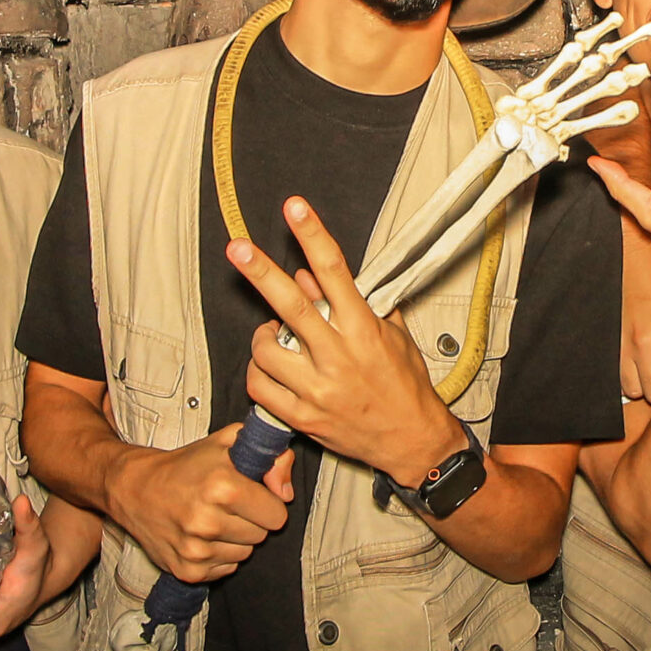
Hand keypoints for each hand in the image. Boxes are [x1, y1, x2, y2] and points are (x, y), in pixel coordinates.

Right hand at [104, 424, 294, 583]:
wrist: (134, 488)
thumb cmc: (184, 466)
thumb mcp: (229, 443)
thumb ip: (271, 456)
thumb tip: (286, 492)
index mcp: (222, 486)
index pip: (277, 515)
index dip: (267, 503)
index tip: (250, 494)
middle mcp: (207, 521)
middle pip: (262, 536)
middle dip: (251, 520)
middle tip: (227, 505)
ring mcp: (195, 550)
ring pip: (245, 554)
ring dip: (235, 539)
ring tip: (213, 518)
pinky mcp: (186, 571)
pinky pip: (226, 569)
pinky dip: (218, 555)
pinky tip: (201, 536)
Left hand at [232, 199, 464, 487]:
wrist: (412, 441)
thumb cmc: (404, 383)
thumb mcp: (389, 334)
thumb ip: (351, 302)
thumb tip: (309, 275)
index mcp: (363, 330)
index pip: (335, 272)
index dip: (313, 236)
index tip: (295, 209)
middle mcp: (339, 357)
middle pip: (291, 306)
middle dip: (261, 273)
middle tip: (238, 248)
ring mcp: (318, 389)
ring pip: (267, 350)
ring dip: (262, 337)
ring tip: (274, 336)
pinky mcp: (303, 417)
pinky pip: (260, 387)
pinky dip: (258, 371)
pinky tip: (270, 366)